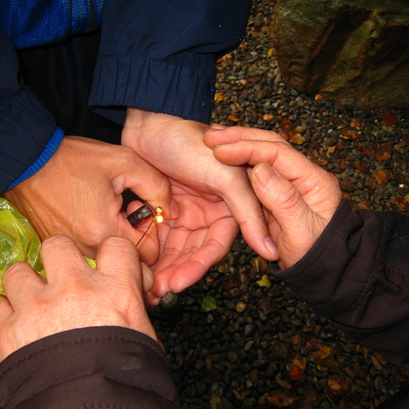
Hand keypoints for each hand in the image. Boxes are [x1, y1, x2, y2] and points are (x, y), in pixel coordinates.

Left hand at [0, 235, 157, 362]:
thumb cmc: (126, 381)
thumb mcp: (143, 340)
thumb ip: (132, 312)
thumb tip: (128, 305)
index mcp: (114, 289)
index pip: (114, 246)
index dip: (109, 254)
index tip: (105, 267)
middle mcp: (74, 287)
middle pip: (56, 244)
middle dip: (57, 259)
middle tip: (60, 279)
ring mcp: (36, 306)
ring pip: (17, 270)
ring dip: (23, 285)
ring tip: (30, 304)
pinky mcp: (7, 330)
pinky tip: (10, 324)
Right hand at [3, 136, 175, 265]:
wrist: (26, 161)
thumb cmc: (73, 160)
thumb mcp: (125, 161)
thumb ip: (158, 186)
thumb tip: (172, 211)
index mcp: (104, 231)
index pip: (148, 257)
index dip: (152, 235)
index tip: (141, 213)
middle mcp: (86, 251)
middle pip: (127, 264)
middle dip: (134, 241)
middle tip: (126, 214)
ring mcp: (70, 252)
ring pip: (107, 261)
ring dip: (114, 241)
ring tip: (106, 211)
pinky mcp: (59, 250)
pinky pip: (88, 254)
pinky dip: (95, 239)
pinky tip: (90, 216)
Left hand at [122, 109, 275, 297]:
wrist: (150, 119)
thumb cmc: (190, 141)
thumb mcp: (225, 175)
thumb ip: (248, 213)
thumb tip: (273, 251)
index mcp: (228, 207)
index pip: (214, 246)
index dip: (197, 267)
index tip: (179, 283)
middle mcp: (207, 212)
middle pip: (192, 252)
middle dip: (175, 271)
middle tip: (157, 289)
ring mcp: (182, 211)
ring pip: (172, 248)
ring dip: (160, 265)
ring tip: (146, 282)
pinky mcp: (160, 207)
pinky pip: (155, 234)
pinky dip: (147, 247)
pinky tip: (136, 259)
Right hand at [204, 125, 342, 268]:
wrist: (327, 274)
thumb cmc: (316, 258)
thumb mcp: (301, 233)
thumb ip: (284, 200)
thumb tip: (261, 170)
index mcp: (314, 182)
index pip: (279, 152)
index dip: (248, 148)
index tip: (220, 150)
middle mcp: (303, 176)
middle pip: (270, 145)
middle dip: (239, 138)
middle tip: (209, 136)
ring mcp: (290, 182)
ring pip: (261, 154)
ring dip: (236, 145)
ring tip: (210, 140)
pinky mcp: (278, 191)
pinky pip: (255, 169)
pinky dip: (236, 160)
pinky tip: (219, 156)